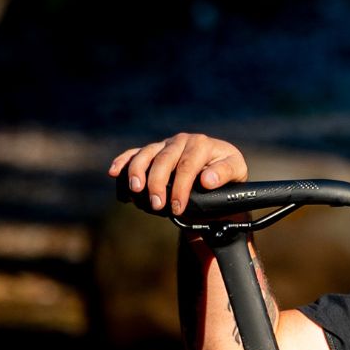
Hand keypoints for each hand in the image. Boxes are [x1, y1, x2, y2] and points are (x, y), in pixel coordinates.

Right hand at [107, 134, 248, 215]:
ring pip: (146, 154)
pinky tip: (114, 173)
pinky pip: (134, 154)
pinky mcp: (153, 151)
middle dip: (158, 183)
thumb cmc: (228, 174)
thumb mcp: (236, 172)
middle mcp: (182, 141)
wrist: (218, 171)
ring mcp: (165, 145)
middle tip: (157, 205)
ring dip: (137, 172)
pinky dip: (123, 162)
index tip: (178, 208)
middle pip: (164, 160)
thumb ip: (224, 174)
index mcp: (202, 144)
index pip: (188, 166)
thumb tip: (207, 180)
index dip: (181, 188)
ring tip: (136, 191)